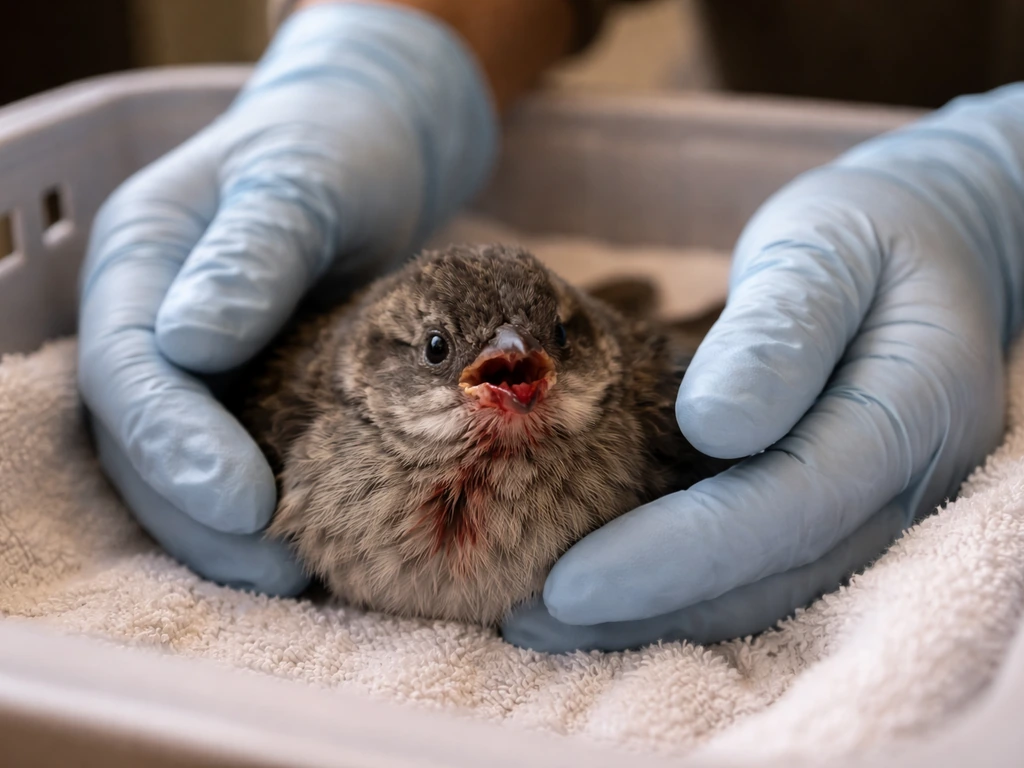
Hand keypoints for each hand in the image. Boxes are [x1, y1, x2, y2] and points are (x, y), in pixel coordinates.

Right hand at [78, 3, 495, 592]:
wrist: (370, 149)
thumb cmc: (335, 151)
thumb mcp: (302, 181)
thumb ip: (251, 252)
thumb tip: (188, 345)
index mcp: (137, 265)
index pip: (128, 373)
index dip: (174, 447)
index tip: (245, 504)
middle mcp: (150, 323)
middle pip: (142, 440)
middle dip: (201, 516)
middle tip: (283, 568)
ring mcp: (196, 362)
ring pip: (184, 465)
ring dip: (231, 532)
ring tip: (304, 575)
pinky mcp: (248, 389)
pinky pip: (241, 458)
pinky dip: (271, 507)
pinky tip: (319, 541)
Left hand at [502, 84, 1023, 651]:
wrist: (927, 247)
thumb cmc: (867, 234)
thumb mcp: (821, 249)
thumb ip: (779, 330)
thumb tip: (712, 427)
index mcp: (915, 408)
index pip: (790, 506)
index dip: (678, 555)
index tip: (571, 584)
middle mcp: (906, 483)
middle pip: (773, 574)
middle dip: (649, 608)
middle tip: (529, 619)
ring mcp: (876, 507)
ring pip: (765, 590)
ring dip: (655, 615)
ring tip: (544, 620)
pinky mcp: (834, 511)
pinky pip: (759, 568)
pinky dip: (679, 587)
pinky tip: (603, 589)